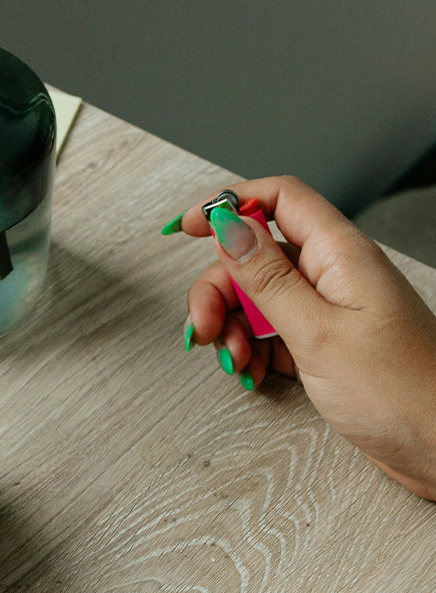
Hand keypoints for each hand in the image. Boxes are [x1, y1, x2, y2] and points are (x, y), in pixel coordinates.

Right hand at [165, 175, 435, 499]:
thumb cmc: (402, 395)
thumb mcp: (318, 333)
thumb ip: (267, 279)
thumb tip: (229, 226)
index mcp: (340, 255)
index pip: (279, 197)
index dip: (230, 203)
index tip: (189, 228)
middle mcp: (334, 274)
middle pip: (255, 255)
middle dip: (218, 289)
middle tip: (203, 327)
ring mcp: (329, 309)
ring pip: (257, 296)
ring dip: (230, 325)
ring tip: (234, 360)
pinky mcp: (324, 342)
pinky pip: (270, 330)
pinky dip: (250, 348)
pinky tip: (252, 372)